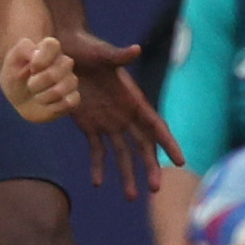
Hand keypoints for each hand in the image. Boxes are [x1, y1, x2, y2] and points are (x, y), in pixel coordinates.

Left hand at [0, 34, 80, 122]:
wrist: (19, 99)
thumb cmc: (15, 77)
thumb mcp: (12, 60)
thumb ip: (22, 49)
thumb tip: (36, 53)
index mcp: (49, 49)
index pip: (52, 45)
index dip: (40, 59)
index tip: (31, 68)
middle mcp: (63, 62)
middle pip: (56, 71)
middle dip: (36, 83)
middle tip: (29, 85)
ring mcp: (70, 80)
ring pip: (61, 89)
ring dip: (42, 96)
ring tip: (36, 96)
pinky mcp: (73, 98)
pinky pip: (69, 102)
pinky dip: (52, 107)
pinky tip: (46, 104)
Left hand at [59, 27, 183, 195]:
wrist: (64, 51)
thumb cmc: (87, 47)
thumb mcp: (102, 53)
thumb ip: (118, 56)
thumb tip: (135, 49)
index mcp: (132, 99)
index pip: (155, 125)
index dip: (168, 143)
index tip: (180, 161)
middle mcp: (124, 114)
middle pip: (142, 145)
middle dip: (150, 166)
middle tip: (156, 189)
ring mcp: (107, 121)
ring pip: (122, 153)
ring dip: (127, 174)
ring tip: (131, 197)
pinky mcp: (88, 125)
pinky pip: (96, 150)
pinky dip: (98, 166)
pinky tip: (98, 183)